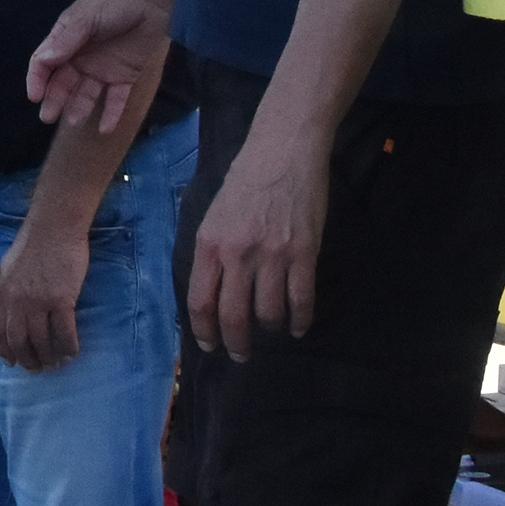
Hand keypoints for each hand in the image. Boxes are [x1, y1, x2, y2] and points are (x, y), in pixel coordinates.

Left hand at [0, 225, 90, 370]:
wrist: (54, 227)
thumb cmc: (33, 244)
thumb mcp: (7, 268)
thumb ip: (6, 291)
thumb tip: (8, 312)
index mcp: (0, 293)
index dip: (5, 350)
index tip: (12, 362)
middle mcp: (16, 301)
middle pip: (19, 341)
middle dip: (28, 360)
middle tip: (37, 369)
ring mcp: (38, 302)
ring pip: (42, 341)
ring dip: (49, 357)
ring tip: (56, 364)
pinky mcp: (61, 299)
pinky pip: (65, 332)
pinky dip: (69, 347)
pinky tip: (72, 353)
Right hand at [29, 0, 168, 133]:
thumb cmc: (117, 1)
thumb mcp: (87, 18)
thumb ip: (66, 41)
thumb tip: (43, 61)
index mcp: (66, 39)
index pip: (45, 63)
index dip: (37, 79)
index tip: (35, 96)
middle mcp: (81, 57)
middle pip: (63, 82)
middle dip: (54, 99)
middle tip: (48, 117)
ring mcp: (102, 68)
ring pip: (86, 93)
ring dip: (79, 107)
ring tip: (73, 121)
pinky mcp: (125, 76)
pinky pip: (117, 99)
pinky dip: (111, 114)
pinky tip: (105, 129)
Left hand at [185, 127, 329, 358]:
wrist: (282, 150)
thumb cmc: (245, 180)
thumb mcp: (213, 215)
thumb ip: (210, 253)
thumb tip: (208, 292)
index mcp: (208, 244)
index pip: (200, 302)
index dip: (204, 331)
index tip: (210, 346)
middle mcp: (237, 254)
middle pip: (233, 316)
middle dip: (236, 344)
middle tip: (241, 355)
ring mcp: (272, 255)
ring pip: (268, 313)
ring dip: (269, 331)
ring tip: (272, 333)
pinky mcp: (304, 252)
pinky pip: (302, 299)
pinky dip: (300, 320)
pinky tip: (299, 326)